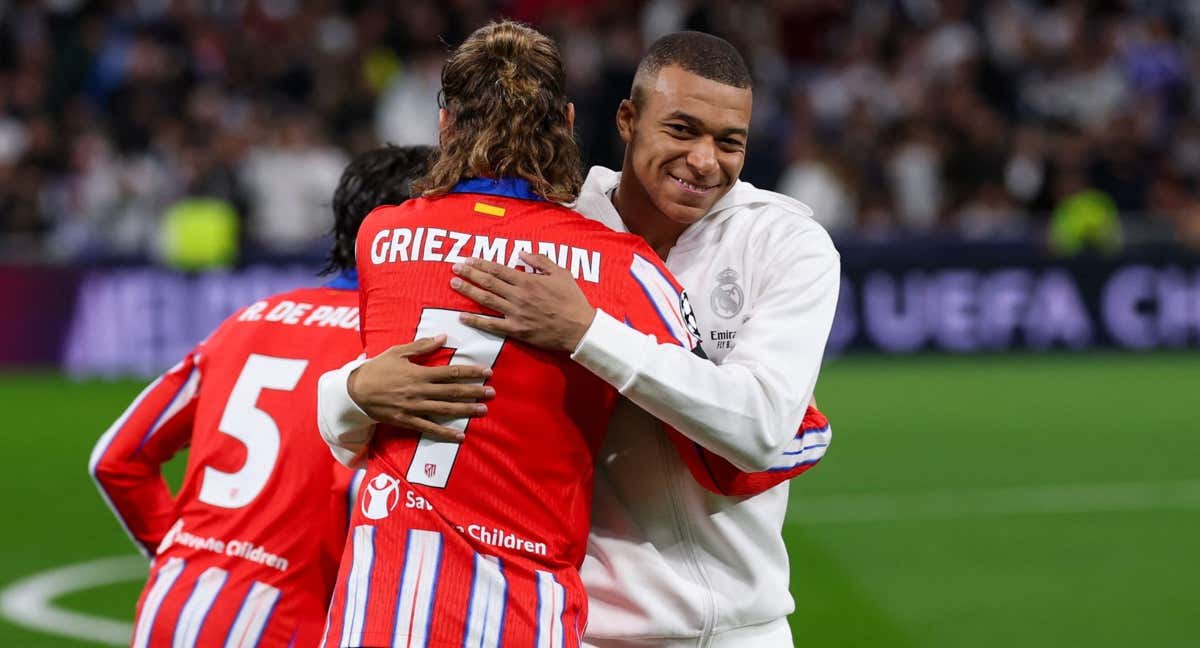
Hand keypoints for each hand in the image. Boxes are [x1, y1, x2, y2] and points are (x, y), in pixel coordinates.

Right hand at [347, 335, 493, 441]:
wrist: (355, 391)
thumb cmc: (377, 368)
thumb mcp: (397, 352)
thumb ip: (422, 346)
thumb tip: (444, 337)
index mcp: (419, 373)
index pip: (451, 372)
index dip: (470, 372)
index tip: (486, 372)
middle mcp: (420, 391)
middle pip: (452, 392)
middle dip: (474, 392)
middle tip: (492, 393)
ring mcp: (414, 408)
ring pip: (445, 410)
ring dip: (466, 411)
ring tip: (483, 410)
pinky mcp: (407, 421)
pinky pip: (429, 428)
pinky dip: (445, 433)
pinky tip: (460, 436)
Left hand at [450, 253, 596, 351]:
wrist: (579, 328)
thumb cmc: (572, 300)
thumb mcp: (561, 273)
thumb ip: (540, 261)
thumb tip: (521, 253)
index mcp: (528, 281)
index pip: (498, 270)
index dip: (481, 264)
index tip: (468, 259)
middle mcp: (518, 296)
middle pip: (488, 282)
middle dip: (470, 274)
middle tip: (455, 268)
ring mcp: (515, 314)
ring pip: (486, 300)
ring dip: (469, 291)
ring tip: (454, 284)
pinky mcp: (516, 330)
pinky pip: (492, 325)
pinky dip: (476, 321)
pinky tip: (462, 316)